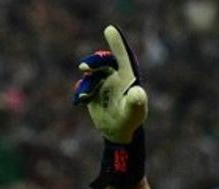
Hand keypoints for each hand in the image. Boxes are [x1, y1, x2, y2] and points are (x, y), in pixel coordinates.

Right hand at [72, 25, 146, 143]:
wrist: (119, 130)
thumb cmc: (130, 119)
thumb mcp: (134, 112)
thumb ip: (136, 102)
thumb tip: (137, 92)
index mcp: (128, 76)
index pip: (123, 56)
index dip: (117, 43)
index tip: (109, 29)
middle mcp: (115, 75)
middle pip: (103, 62)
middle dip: (94, 62)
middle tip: (84, 67)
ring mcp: (103, 82)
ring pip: (91, 74)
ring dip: (86, 82)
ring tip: (85, 95)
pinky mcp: (92, 90)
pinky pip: (83, 87)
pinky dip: (80, 92)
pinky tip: (81, 100)